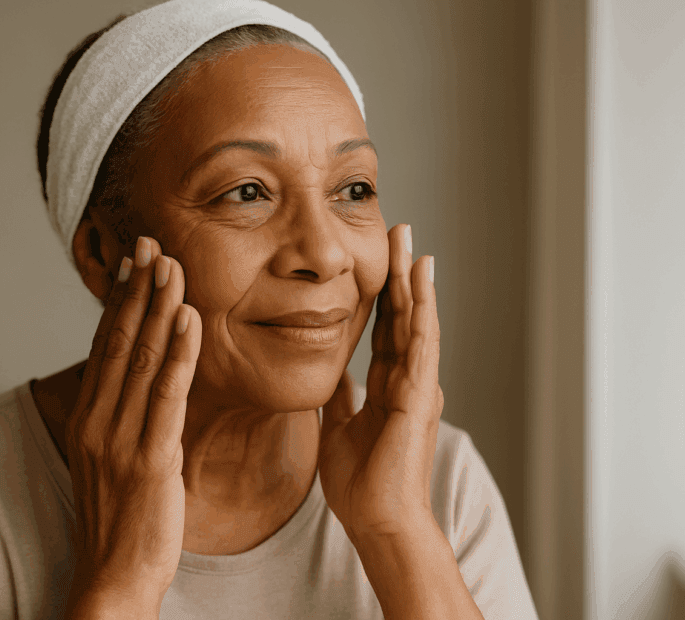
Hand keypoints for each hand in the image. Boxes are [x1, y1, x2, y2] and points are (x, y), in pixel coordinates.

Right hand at [62, 237, 201, 615]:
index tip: (134, 264)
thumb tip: (137, 383)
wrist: (113, 576)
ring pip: (142, 359)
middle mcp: (98, 420)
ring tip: (171, 265)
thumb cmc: (119, 520)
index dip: (121, 301)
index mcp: (88, 418)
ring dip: (159, 308)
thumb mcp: (111, 461)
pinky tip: (189, 319)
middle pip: (120, 341)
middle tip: (151, 244)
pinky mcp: (151, 458)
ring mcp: (121, 439)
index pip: (106, 346)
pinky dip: (179, 353)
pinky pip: (167, 395)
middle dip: (138, 290)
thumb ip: (121, 419)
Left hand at [318, 224, 442, 543]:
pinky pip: (420, 348)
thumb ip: (340, 396)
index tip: (378, 255)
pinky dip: (421, 314)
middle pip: (404, 315)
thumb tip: (330, 371)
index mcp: (389, 385)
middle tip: (399, 229)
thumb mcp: (338, 425)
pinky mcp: (418, 399)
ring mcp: (417, 388)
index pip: (386, 326)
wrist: (377, 520)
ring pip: (417, 324)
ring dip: (415, 283)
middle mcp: (408, 380)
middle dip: (400, 272)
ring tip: (413, 244)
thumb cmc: (361, 482)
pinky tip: (420, 285)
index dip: (383, 291)